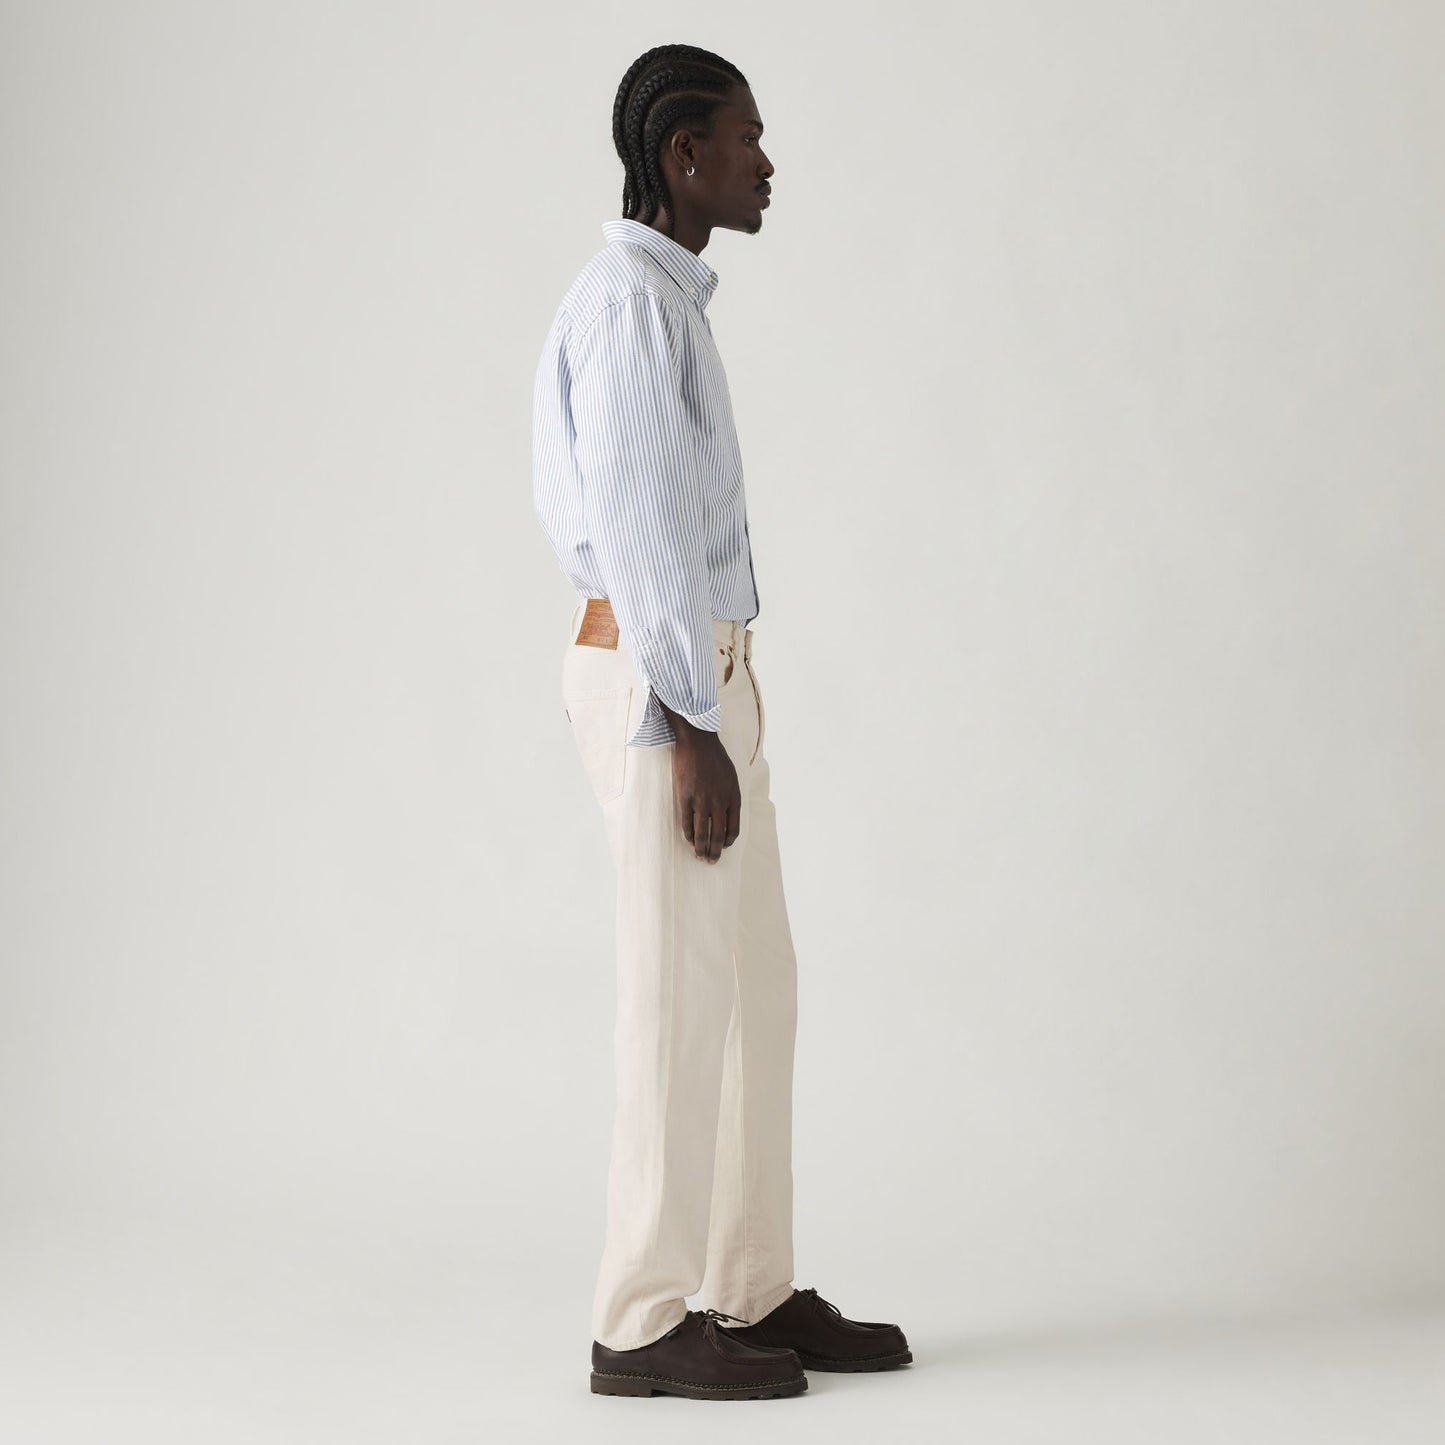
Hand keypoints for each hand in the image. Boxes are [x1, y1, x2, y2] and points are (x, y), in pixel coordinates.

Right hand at [666, 716, 739, 862]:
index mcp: (733, 797)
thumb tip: (728, 813)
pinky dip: (688, 834)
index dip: (728, 841)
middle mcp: (719, 802)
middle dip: (715, 851)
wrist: (698, 742)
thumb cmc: (715, 757)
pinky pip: (686, 822)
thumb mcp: (731, 777)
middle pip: (718, 835)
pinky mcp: (684, 797)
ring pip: (702, 833)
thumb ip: (730, 795)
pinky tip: (689, 840)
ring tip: (699, 856)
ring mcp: (701, 800)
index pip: (733, 828)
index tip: (723, 846)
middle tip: (711, 861)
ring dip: (701, 848)